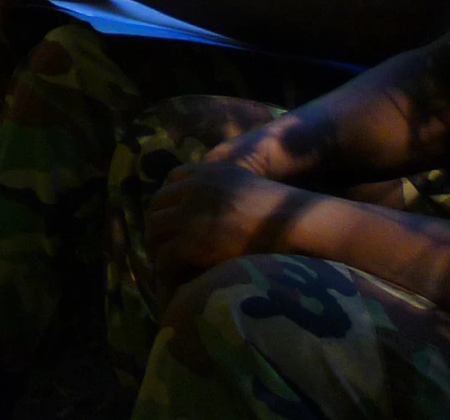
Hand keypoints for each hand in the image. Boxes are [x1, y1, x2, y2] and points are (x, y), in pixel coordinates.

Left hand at [145, 162, 306, 294]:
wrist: (295, 226)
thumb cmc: (282, 212)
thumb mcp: (246, 184)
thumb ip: (224, 188)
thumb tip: (214, 207)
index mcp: (207, 172)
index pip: (171, 181)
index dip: (167, 200)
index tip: (169, 216)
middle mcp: (193, 189)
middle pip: (157, 205)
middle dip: (156, 224)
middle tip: (158, 242)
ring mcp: (190, 215)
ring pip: (155, 229)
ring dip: (155, 246)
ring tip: (160, 262)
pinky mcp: (191, 242)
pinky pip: (165, 256)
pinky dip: (163, 268)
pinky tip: (168, 277)